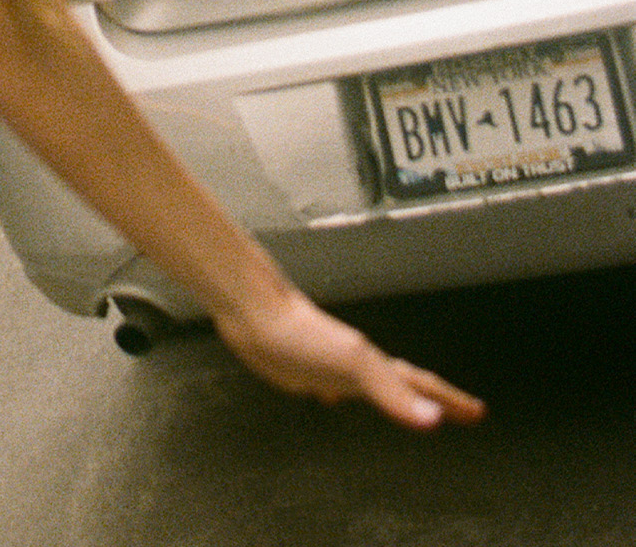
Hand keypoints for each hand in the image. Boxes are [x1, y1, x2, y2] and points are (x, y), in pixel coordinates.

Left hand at [215, 282, 485, 429]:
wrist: (256, 314)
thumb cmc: (303, 335)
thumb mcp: (355, 365)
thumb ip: (393, 393)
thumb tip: (433, 421)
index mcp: (376, 365)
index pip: (423, 386)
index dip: (451, 400)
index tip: (478, 412)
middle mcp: (360, 365)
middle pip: (406, 385)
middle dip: (435, 401)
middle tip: (460, 414)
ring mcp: (333, 367)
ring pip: (372, 386)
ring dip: (393, 398)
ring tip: (402, 407)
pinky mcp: (303, 371)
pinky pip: (333, 387)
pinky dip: (342, 395)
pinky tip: (332, 398)